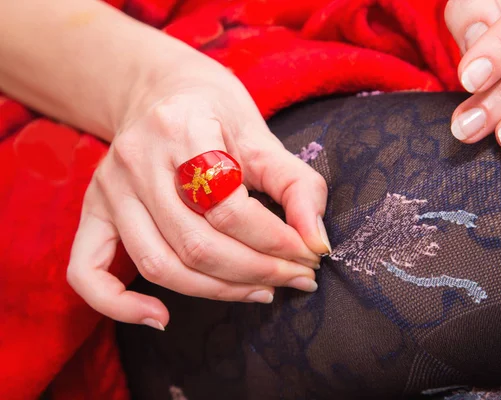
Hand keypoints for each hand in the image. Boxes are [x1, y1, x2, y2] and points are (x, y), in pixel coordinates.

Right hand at [67, 56, 329, 329]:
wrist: (162, 91)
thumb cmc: (217, 113)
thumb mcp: (262, 136)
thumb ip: (298, 185)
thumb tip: (317, 242)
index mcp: (182, 129)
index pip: (230, 208)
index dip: (277, 242)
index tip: (309, 254)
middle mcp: (137, 160)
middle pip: (196, 244)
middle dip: (258, 272)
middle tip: (297, 278)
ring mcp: (109, 189)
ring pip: (160, 264)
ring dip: (218, 292)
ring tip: (262, 291)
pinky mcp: (93, 211)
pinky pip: (87, 272)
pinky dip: (119, 306)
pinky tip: (161, 317)